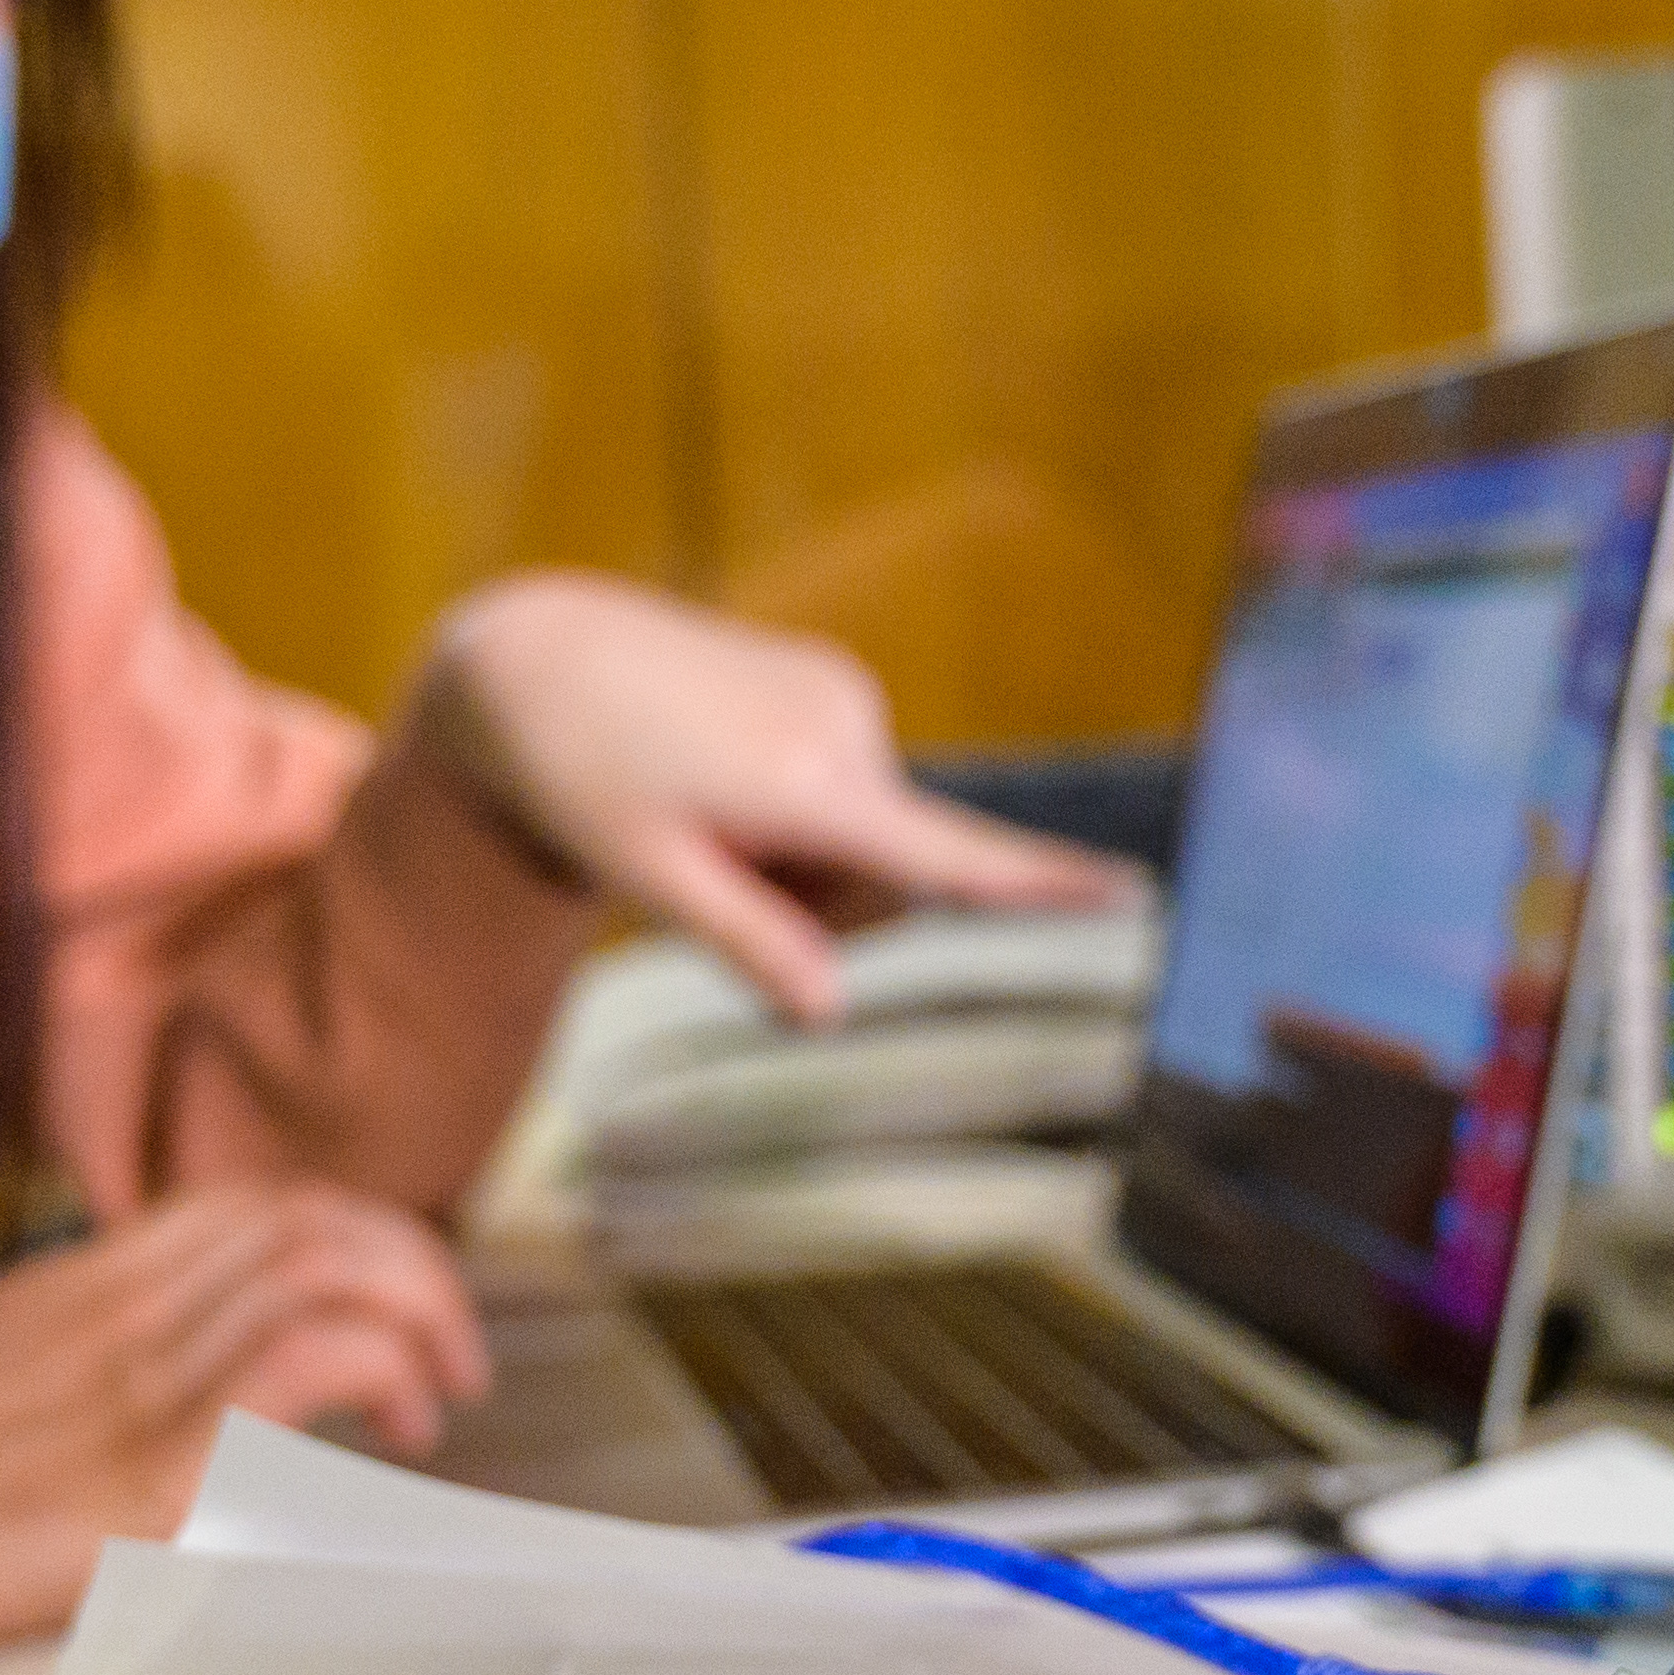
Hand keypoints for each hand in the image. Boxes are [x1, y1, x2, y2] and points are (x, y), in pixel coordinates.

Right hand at [0, 1182, 491, 1660]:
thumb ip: (47, 1397)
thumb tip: (121, 1434)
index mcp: (61, 1291)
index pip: (234, 1208)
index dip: (334, 1235)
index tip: (376, 1293)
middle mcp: (102, 1309)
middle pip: (297, 1218)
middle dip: (403, 1263)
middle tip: (444, 1348)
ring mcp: (128, 1379)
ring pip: (318, 1267)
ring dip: (416, 1314)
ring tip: (438, 1393)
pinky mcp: (147, 1469)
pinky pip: (302, 1365)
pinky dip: (378, 1369)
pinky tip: (396, 1430)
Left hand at [408, 572, 1131, 1025]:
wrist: (537, 659)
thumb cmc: (579, 782)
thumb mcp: (649, 879)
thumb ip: (749, 944)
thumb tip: (832, 1015)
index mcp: (806, 785)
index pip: (947, 856)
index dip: (1044, 887)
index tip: (1136, 893)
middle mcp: (847, 727)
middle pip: (892, 882)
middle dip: (820, 905)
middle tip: (704, 868)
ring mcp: (844, 694)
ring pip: (870, 838)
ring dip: (800, 857)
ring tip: (698, 809)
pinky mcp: (832, 679)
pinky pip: (849, 788)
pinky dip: (796, 807)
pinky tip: (711, 771)